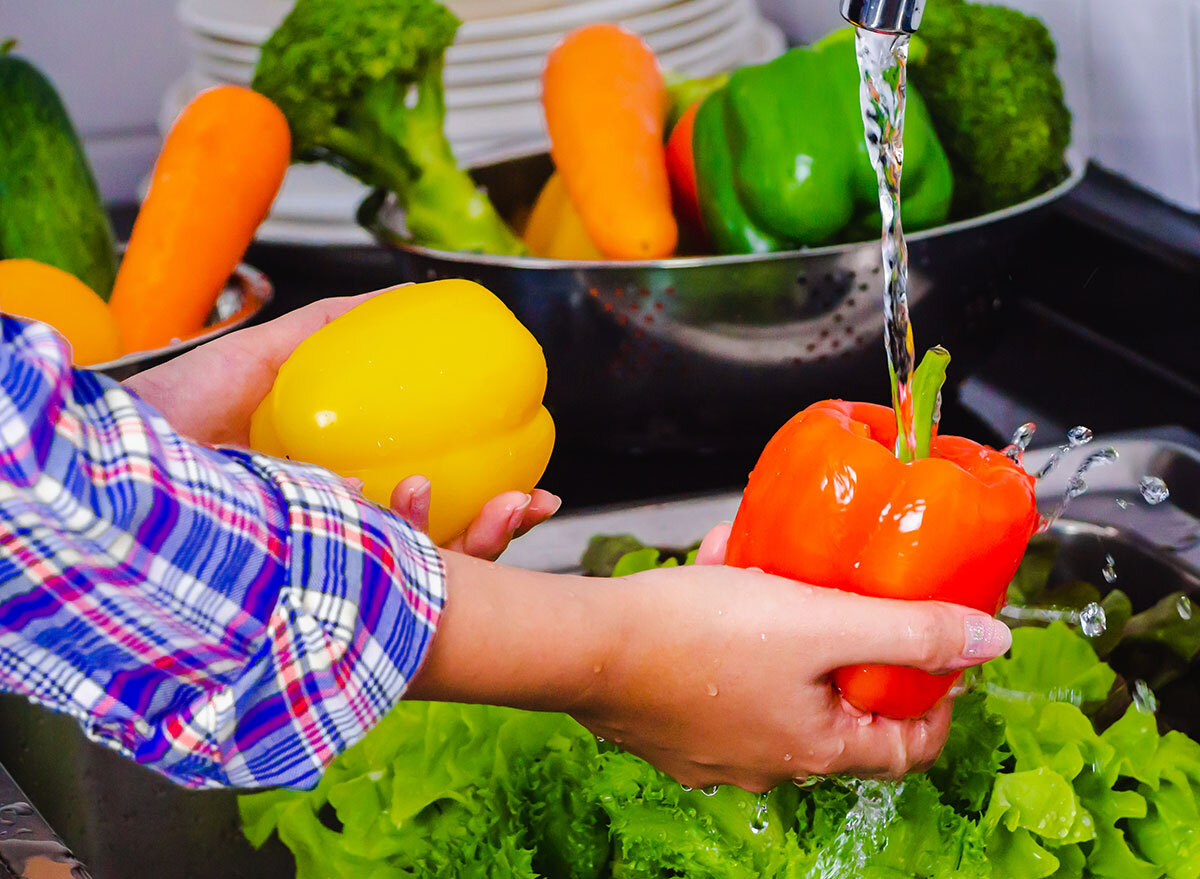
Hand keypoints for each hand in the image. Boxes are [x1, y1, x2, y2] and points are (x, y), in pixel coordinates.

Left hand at [125, 293, 559, 556]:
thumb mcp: (258, 361)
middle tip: (533, 506)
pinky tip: (409, 511)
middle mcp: (332, 545)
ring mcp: (313, 576)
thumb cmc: (162, 422)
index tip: (531, 485)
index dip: (486, 504)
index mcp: (338, 499)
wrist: (98, 469)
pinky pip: (366, 592)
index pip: (428, 510)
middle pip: (435, 555)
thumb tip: (402, 298)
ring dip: (469, 550)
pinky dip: (404, 556)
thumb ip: (328, 331)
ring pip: (412, 585)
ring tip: (499, 509)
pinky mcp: (293, 600)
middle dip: (495, 538)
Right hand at [407, 546, 1011, 791]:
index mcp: (815, 748)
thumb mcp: (820, 621)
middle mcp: (767, 761)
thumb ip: (909, 630)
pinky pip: (722, 672)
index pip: (907, 745)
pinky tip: (717, 572)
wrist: (584, 645)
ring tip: (771, 564)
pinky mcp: (671, 721)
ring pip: (776, 680)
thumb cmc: (695, 636)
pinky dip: (732, 627)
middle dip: (848, 639)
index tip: (938, 651)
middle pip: (838, 705)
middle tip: (847, 589)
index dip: (936, 698)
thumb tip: (990, 642)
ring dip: (784, 620)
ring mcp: (714, 747)